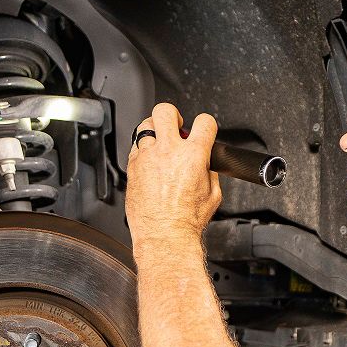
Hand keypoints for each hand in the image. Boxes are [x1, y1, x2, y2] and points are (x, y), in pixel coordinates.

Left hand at [126, 102, 221, 250]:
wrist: (164, 235)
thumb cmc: (186, 221)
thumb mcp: (213, 195)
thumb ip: (210, 172)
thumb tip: (207, 163)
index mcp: (193, 155)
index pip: (204, 121)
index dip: (206, 124)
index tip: (203, 130)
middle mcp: (168, 152)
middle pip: (165, 111)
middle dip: (172, 116)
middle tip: (175, 127)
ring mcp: (147, 157)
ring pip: (145, 125)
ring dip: (155, 132)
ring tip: (160, 144)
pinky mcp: (133, 167)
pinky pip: (135, 146)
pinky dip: (143, 150)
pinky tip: (150, 161)